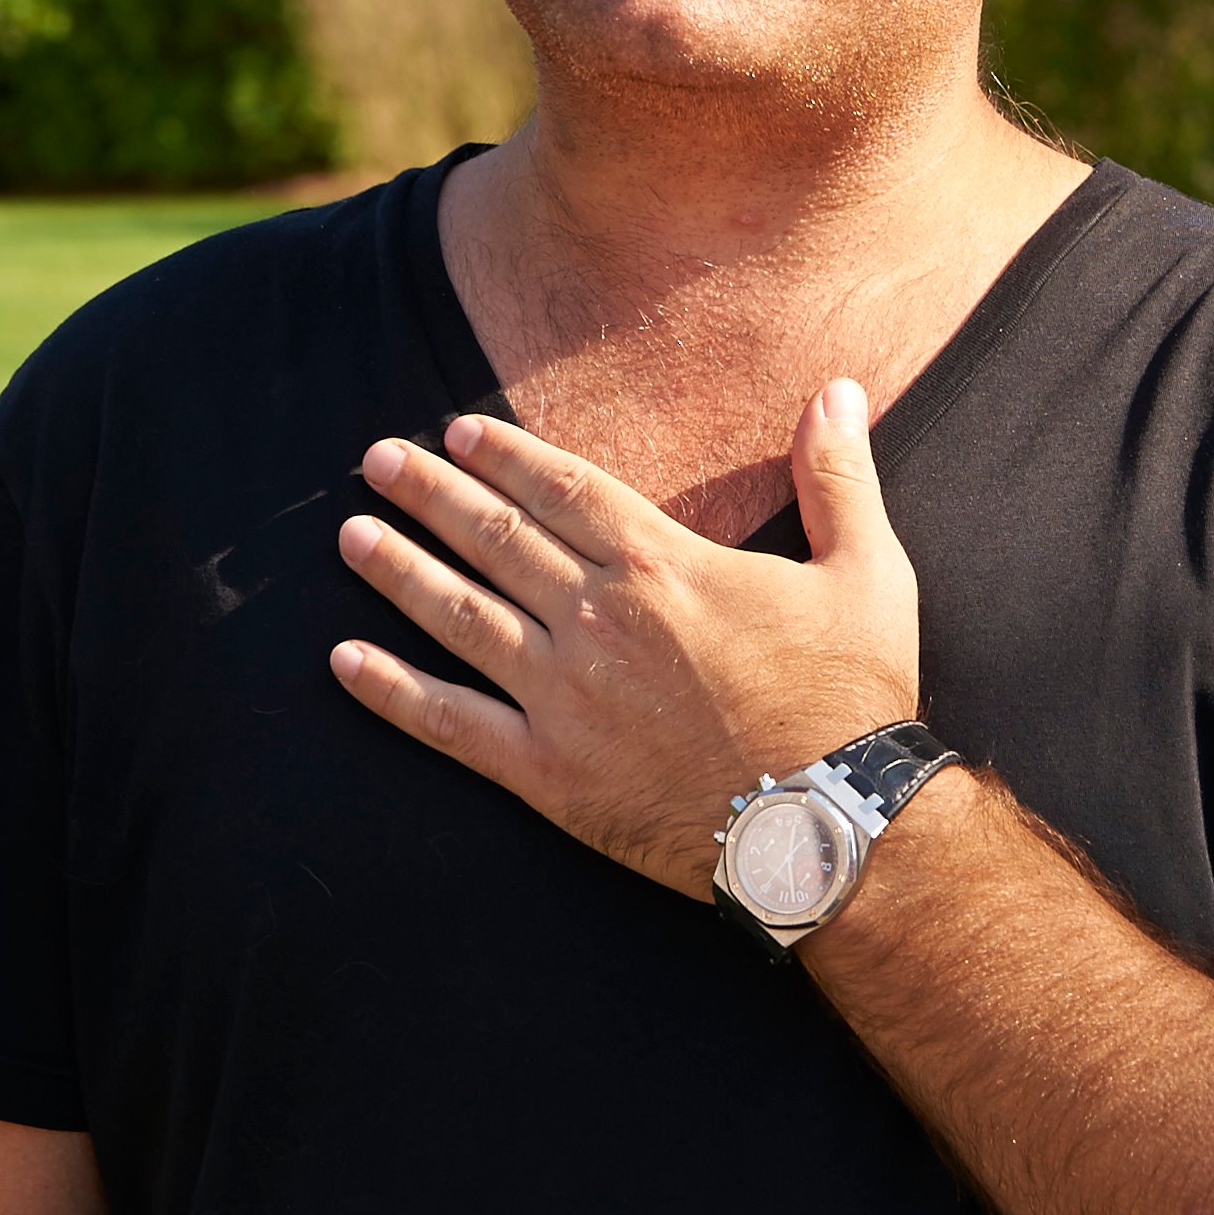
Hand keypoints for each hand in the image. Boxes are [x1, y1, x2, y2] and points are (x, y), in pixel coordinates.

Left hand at [328, 381, 920, 895]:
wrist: (830, 827)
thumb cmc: (853, 700)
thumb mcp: (867, 572)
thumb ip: (839, 476)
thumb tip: (838, 387)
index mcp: (664, 566)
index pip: (564, 490)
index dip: (507, 457)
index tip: (460, 432)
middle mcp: (600, 620)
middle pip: (495, 539)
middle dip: (431, 493)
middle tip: (378, 462)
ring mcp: (565, 697)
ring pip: (461, 617)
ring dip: (399, 572)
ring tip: (352, 536)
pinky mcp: (549, 774)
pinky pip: (451, 725)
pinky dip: (393, 693)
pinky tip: (346, 662)